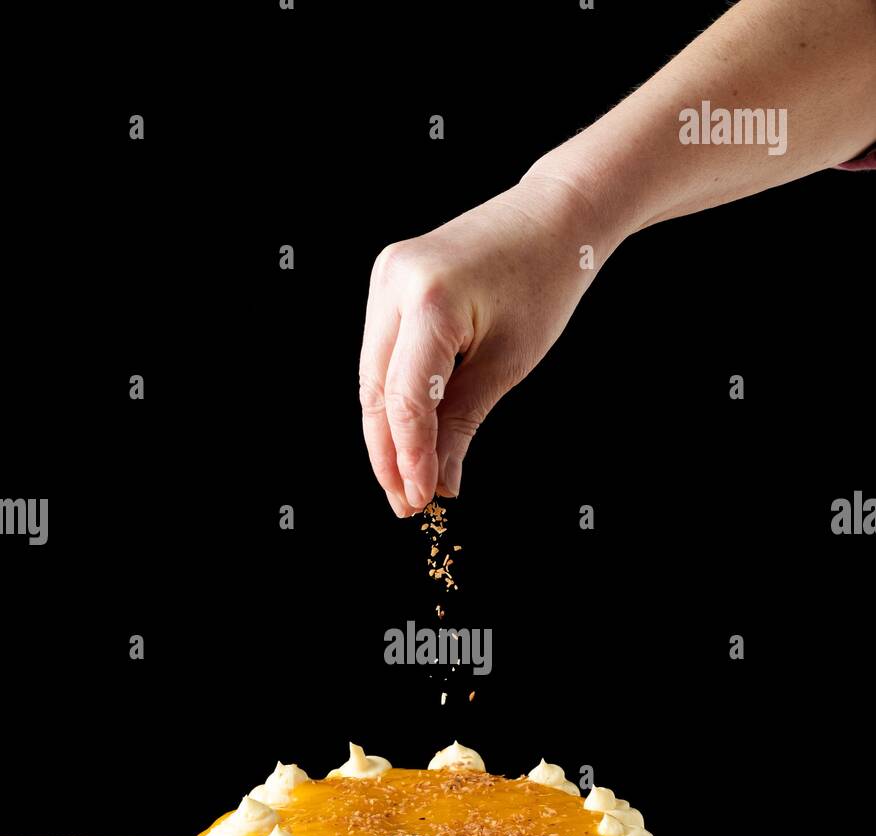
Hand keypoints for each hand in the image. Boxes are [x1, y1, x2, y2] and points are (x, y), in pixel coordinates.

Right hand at [359, 175, 616, 514]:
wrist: (556, 215)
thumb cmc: (546, 282)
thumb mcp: (509, 362)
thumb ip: (463, 422)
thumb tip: (438, 481)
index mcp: (430, 298)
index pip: (404, 398)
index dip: (409, 457)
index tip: (420, 501)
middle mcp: (394, 282)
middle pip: (375, 390)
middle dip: (389, 453)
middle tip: (407, 504)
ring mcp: (385, 278)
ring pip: (371, 376)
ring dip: (387, 432)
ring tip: (408, 481)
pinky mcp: (389, 281)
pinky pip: (382, 354)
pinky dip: (393, 399)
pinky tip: (408, 436)